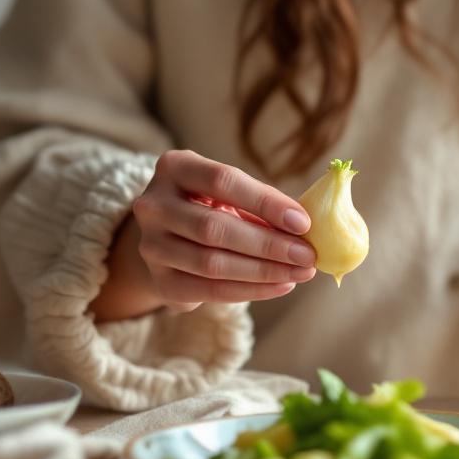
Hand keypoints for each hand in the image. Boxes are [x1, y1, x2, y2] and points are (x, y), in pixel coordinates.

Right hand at [123, 150, 315, 312]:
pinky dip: (250, 291)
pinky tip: (280, 286)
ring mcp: (151, 245)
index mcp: (174, 167)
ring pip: (211, 263)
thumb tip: (304, 226)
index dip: (265, 202)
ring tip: (299, 273)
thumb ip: (260, 203)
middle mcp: (153, 205)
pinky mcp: (160, 280)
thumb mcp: (229, 193)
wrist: (170, 238)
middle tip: (307, 256)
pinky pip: (209, 291)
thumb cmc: (210, 205)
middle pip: (214, 228)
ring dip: (263, 272)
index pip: (222, 181)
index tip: (302, 222)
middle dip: (268, 245)